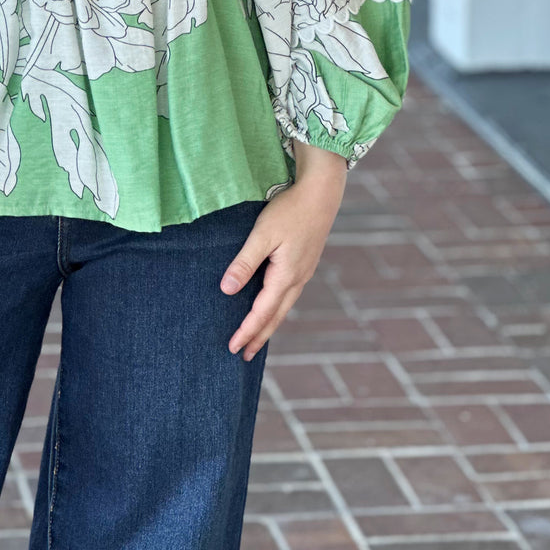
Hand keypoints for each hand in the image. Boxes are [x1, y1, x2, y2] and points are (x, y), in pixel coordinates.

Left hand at [220, 144, 346, 358]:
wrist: (321, 194)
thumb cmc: (289, 210)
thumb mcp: (262, 234)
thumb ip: (245, 262)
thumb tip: (227, 290)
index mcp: (286, 276)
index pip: (262, 312)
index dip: (247, 331)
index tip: (233, 348)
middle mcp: (298, 279)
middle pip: (275, 317)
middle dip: (259, 337)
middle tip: (243, 355)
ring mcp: (303, 272)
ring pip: (283, 307)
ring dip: (268, 325)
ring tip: (255, 339)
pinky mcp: (304, 263)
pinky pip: (288, 295)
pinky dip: (276, 308)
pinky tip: (271, 306)